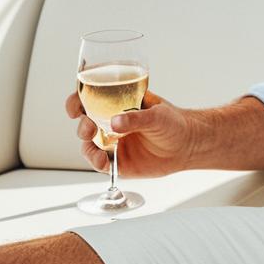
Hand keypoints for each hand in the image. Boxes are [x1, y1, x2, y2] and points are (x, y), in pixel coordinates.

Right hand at [66, 89, 194, 177]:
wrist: (188, 145)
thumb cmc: (174, 123)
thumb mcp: (158, 115)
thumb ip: (137, 118)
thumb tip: (115, 122)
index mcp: (118, 105)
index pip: (90, 100)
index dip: (77, 102)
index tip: (75, 107)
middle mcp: (111, 123)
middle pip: (85, 123)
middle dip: (82, 125)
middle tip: (90, 127)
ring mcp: (113, 143)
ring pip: (89, 144)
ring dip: (87, 146)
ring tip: (97, 149)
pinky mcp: (117, 161)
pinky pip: (100, 163)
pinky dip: (97, 162)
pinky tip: (103, 162)